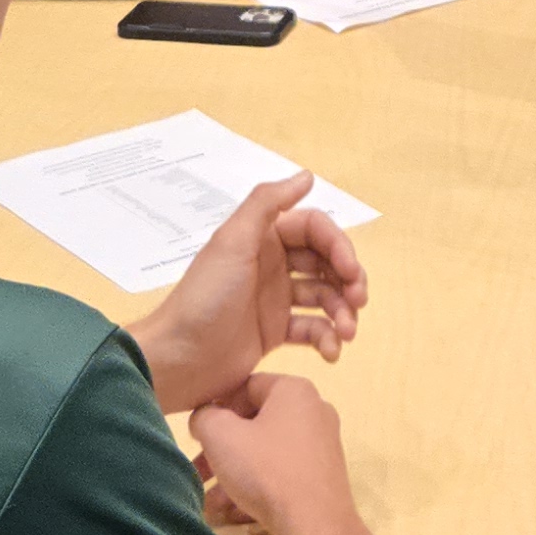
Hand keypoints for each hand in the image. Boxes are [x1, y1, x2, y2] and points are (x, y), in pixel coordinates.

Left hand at [138, 171, 365, 414]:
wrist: (178, 359)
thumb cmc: (204, 298)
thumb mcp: (231, 242)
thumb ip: (266, 203)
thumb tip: (306, 175)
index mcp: (263, 238)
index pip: (316, 230)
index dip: (339, 246)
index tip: (349, 271)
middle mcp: (273, 265)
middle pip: (326, 263)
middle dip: (348, 280)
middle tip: (357, 303)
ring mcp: (275, 300)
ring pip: (325, 297)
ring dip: (343, 312)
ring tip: (345, 334)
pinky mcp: (275, 333)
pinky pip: (313, 329)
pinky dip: (327, 338)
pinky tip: (329, 352)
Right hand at [192, 368, 360, 534]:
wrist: (315, 524)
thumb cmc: (265, 470)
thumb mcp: (221, 436)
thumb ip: (204, 417)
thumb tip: (205, 418)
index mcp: (294, 390)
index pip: (245, 387)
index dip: (216, 408)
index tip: (198, 435)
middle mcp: (314, 411)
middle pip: (255, 424)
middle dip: (221, 450)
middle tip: (199, 472)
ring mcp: (323, 445)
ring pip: (266, 453)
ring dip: (235, 475)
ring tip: (213, 502)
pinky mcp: (324, 476)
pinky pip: (282, 473)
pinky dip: (258, 488)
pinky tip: (236, 512)